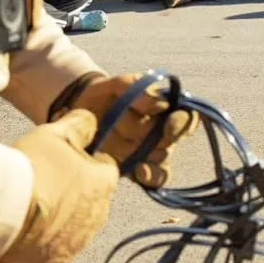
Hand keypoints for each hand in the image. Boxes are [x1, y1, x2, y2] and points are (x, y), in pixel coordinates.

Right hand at [0, 110, 119, 262]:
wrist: (3, 211)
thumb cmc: (33, 168)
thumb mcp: (55, 134)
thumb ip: (79, 124)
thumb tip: (91, 121)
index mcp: (105, 184)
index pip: (105, 167)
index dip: (86, 161)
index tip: (64, 159)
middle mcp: (100, 217)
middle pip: (91, 199)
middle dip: (75, 191)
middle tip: (44, 181)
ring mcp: (79, 243)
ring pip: (75, 225)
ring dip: (61, 217)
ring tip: (32, 206)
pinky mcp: (57, 262)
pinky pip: (55, 248)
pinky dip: (45, 241)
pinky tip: (25, 229)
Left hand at [58, 72, 200, 187]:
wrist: (76, 115)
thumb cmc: (101, 96)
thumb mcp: (113, 84)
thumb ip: (134, 86)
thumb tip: (160, 103)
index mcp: (162, 108)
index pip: (187, 115)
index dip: (182, 122)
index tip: (168, 125)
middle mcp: (161, 131)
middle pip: (173, 140)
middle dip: (159, 139)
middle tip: (136, 133)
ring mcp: (150, 152)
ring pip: (164, 159)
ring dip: (151, 157)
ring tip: (137, 155)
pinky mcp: (139, 169)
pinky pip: (155, 178)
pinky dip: (151, 176)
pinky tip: (139, 172)